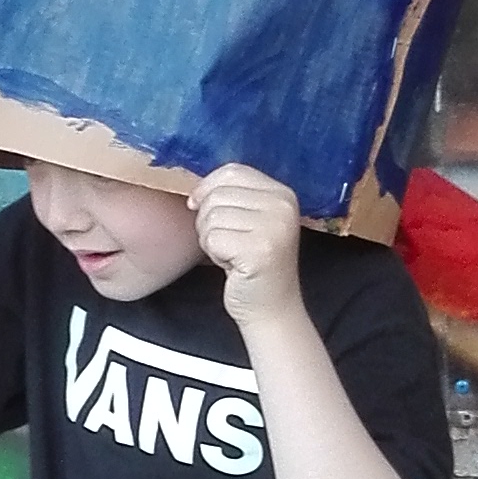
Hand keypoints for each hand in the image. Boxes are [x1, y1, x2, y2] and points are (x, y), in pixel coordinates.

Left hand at [188, 161, 302, 323]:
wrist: (272, 307)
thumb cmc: (254, 263)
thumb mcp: (251, 220)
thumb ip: (233, 196)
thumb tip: (194, 192)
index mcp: (283, 194)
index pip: (232, 171)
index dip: (207, 187)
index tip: (199, 207)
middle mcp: (283, 207)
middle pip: (218, 194)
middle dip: (209, 219)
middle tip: (227, 242)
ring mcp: (274, 228)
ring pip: (212, 216)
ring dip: (211, 239)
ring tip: (231, 253)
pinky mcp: (259, 250)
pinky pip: (213, 238)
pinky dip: (214, 254)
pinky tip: (231, 265)